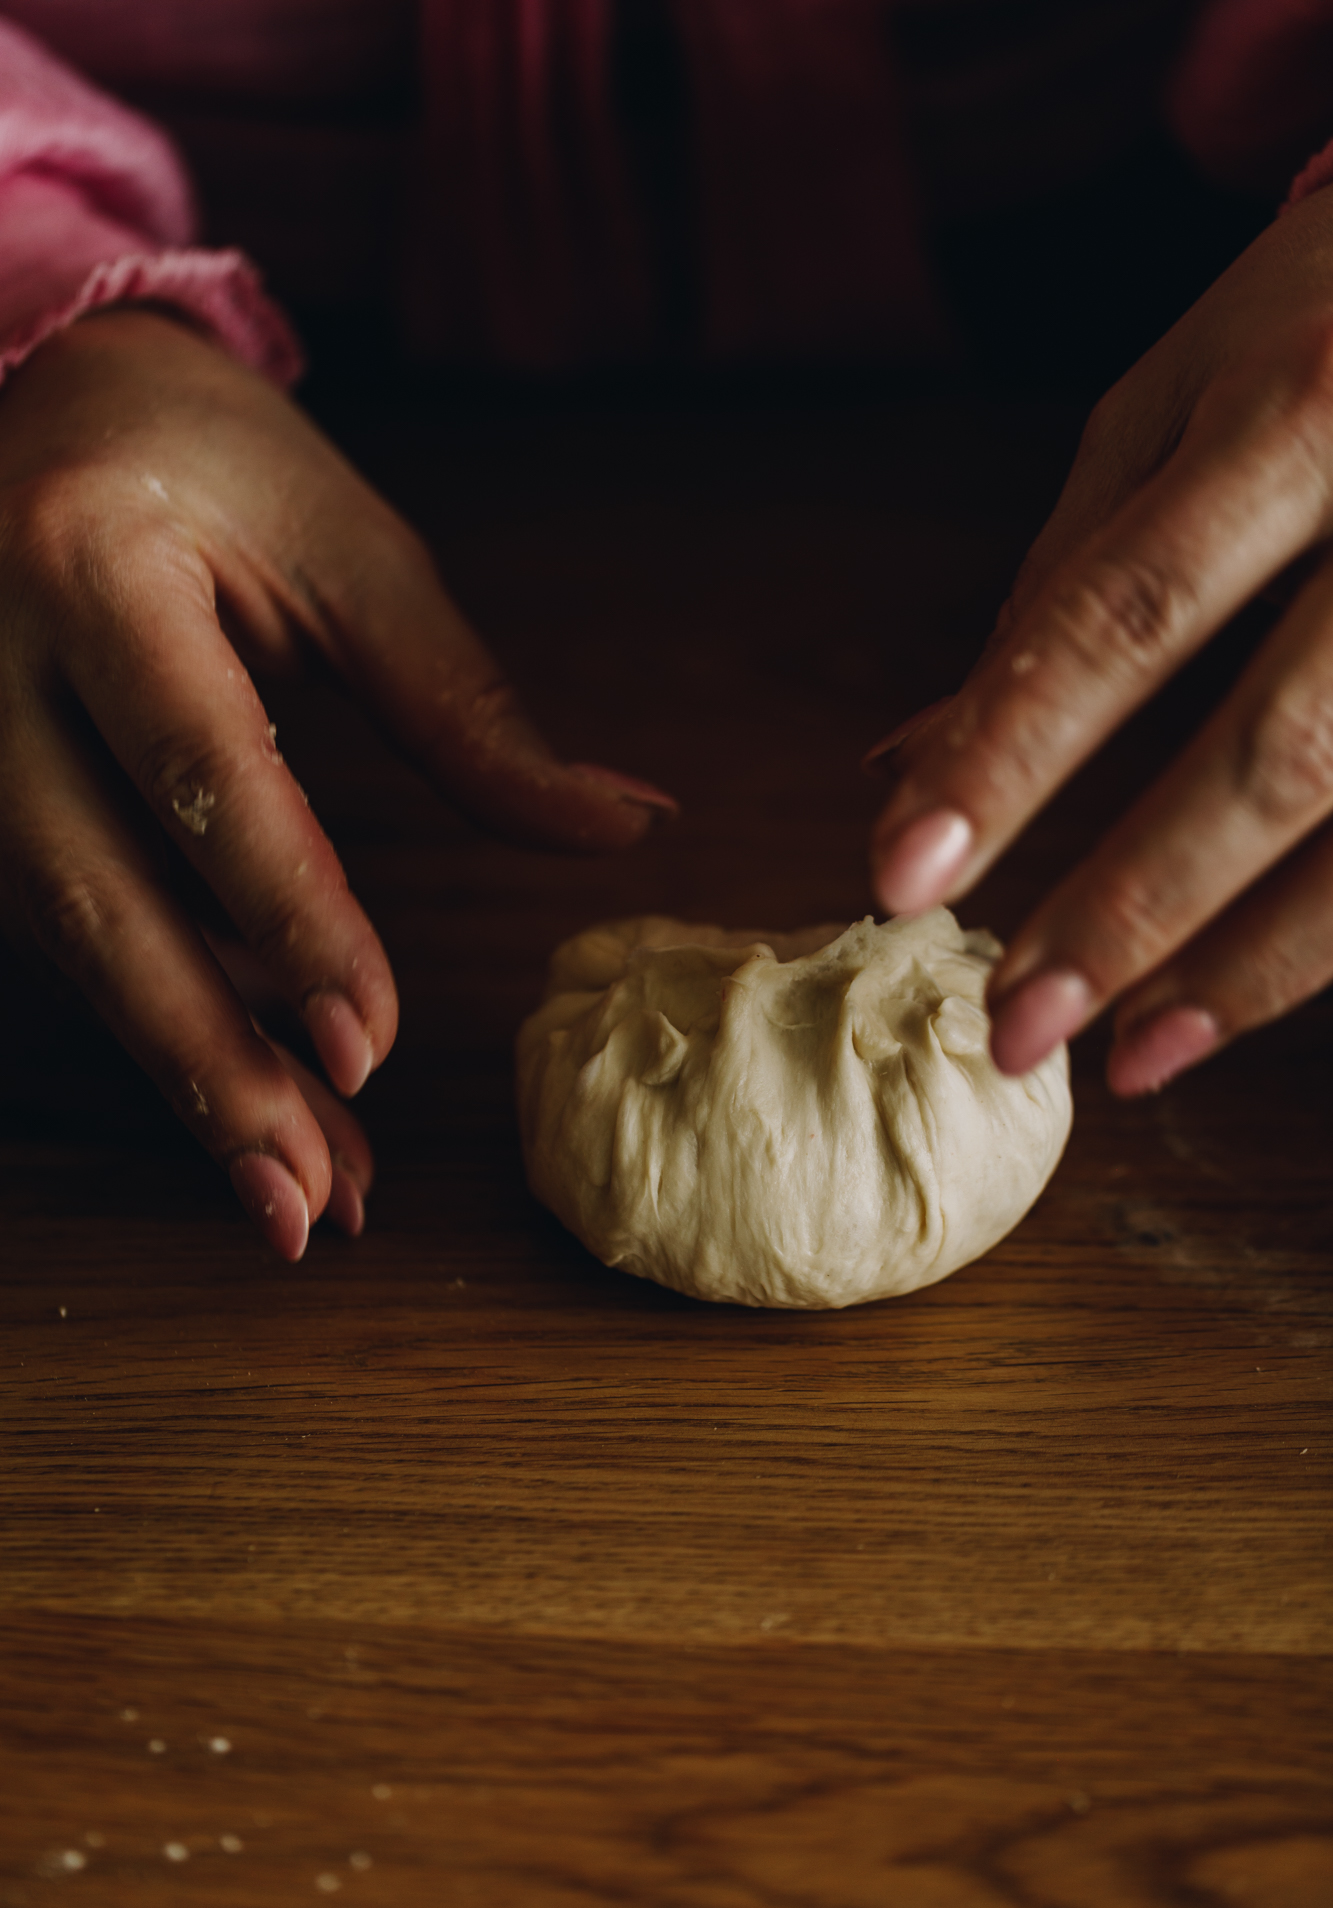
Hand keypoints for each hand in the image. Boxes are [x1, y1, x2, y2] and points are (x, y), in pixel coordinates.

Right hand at [0, 309, 672, 1255]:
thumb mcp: (349, 551)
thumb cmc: (209, 464)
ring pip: (68, 942)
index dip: (287, 914)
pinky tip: (246, 1100)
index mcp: (90, 565)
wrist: (33, 397)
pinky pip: (57, 933)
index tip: (373, 1042)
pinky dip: (160, 1022)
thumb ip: (467, 706)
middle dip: (206, 1060)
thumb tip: (628, 826)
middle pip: (90, 896)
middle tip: (307, 1196)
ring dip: (189, 1074)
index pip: (197, 766)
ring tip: (302, 1190)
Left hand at [868, 184, 1332, 1095]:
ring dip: (1255, 963)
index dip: (1011, 752)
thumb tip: (911, 764)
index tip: (901, 876)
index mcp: (1297, 407)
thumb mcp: (1185, 401)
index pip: (1126, 609)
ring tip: (1132, 1058)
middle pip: (1274, 749)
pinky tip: (1248, 998)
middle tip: (1016, 1023)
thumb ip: (1059, 583)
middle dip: (1133, 904)